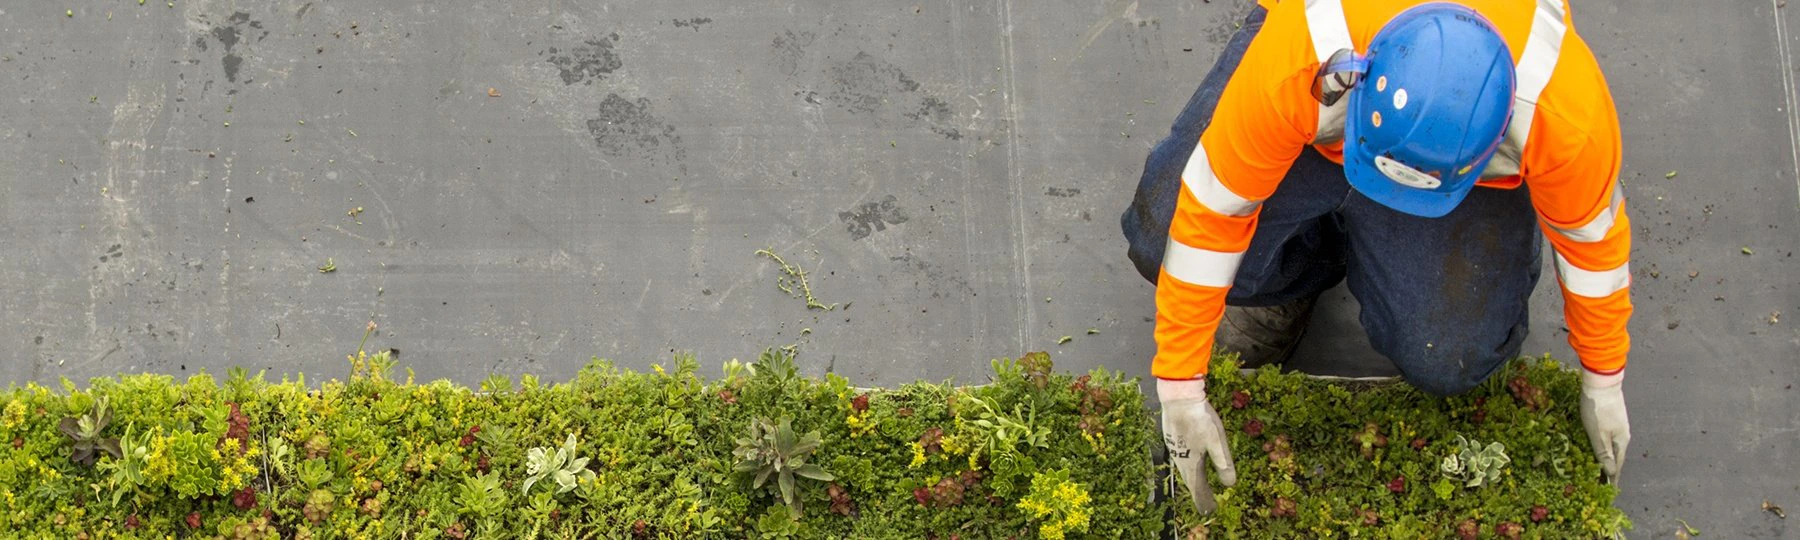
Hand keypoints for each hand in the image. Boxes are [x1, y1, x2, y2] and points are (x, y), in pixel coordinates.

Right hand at [1159, 378, 1236, 512]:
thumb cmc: (1200, 420)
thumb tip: (1230, 485)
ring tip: (1199, 486)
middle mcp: (1180, 459)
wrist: (1179, 398)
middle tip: (1206, 504)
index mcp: (1191, 463)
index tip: (1210, 511)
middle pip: (1190, 481)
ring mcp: (1174, 448)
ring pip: (1184, 470)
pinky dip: (1188, 467)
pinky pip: (1181, 459)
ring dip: (1193, 480)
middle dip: (1199, 493)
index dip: (1204, 500)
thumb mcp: (1217, 443)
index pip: (1198, 488)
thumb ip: (1223, 464)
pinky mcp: (1172, 439)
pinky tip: (1190, 462)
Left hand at [1578, 370, 1629, 482]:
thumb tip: (1611, 473)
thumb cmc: (1597, 409)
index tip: (1610, 492)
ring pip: (1613, 448)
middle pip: (1617, 458)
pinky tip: (1600, 450)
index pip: (1617, 466)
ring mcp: (1619, 426)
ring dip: (1608, 460)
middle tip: (1603, 485)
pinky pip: (1610, 439)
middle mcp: (1623, 435)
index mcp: (1621, 442)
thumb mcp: (1597, 434)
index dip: (1613, 479)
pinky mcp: (1613, 418)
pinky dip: (1605, 449)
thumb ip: (1603, 453)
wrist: (1602, 382)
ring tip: (1601, 471)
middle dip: (1611, 472)